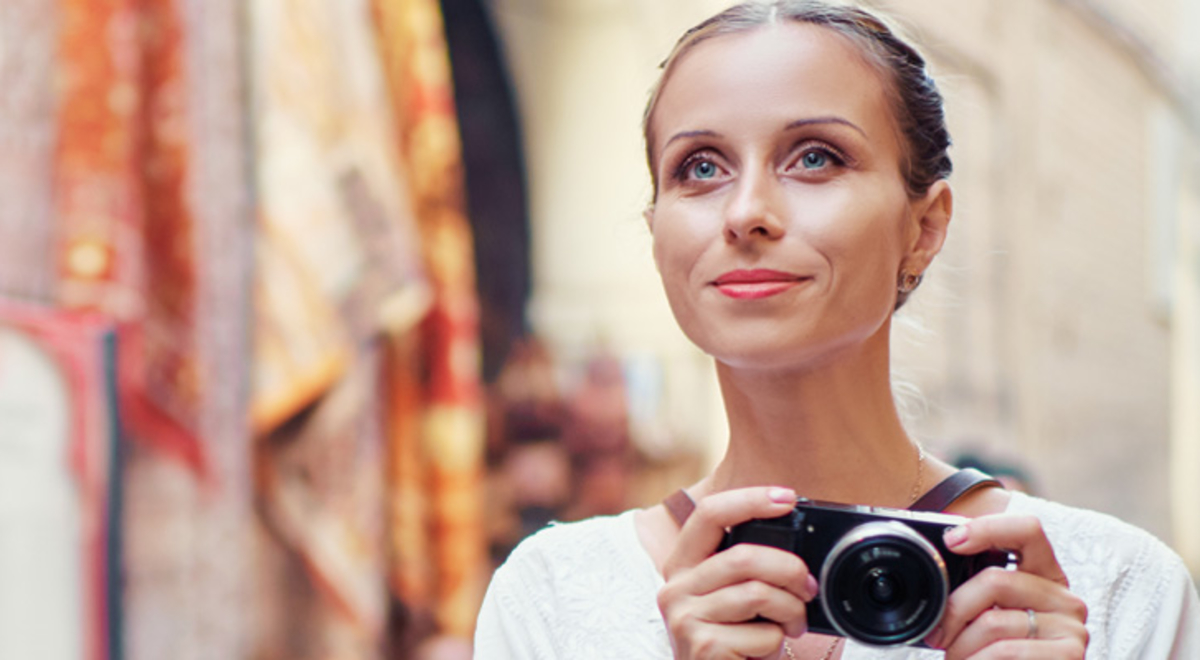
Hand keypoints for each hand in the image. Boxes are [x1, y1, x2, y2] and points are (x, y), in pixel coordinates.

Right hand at [657, 487, 818, 659]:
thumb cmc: (730, 643)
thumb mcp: (729, 597)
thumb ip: (745, 569)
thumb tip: (794, 543)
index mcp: (682, 566)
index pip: (709, 514)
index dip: (749, 500)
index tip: (787, 498)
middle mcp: (675, 588)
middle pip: (743, 556)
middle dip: (789, 569)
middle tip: (808, 588)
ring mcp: (684, 619)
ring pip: (758, 594)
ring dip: (790, 612)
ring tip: (791, 626)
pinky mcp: (703, 648)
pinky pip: (762, 634)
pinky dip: (776, 644)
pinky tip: (764, 653)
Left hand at [927, 514, 1088, 658]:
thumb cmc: (992, 657)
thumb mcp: (983, 618)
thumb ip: (973, 589)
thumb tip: (938, 552)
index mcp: (1044, 576)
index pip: (1027, 530)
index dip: (988, 528)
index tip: (951, 540)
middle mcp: (1065, 598)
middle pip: (996, 580)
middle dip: (953, 609)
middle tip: (937, 634)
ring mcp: (1072, 630)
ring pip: (993, 622)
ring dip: (961, 647)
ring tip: (956, 658)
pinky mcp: (1069, 657)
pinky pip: (1005, 652)